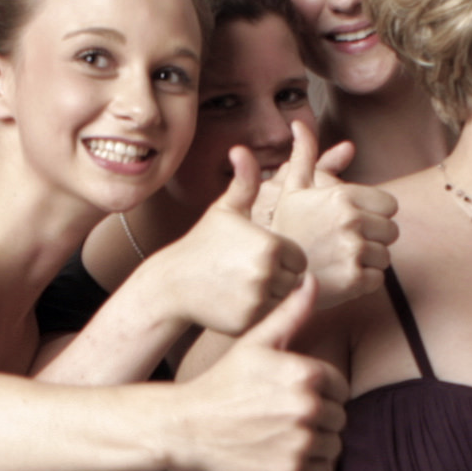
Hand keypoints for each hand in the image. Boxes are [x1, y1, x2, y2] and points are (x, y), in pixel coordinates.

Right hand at [140, 150, 306, 337]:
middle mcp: (268, 273)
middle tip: (252, 273)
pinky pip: (269, 318)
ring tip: (246, 285)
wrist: (172, 282)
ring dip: (273, 296)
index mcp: (270, 244)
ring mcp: (259, 299)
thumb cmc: (203, 243)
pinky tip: (238, 300)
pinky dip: (260, 313)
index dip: (284, 258)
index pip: (298, 258)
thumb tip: (241, 149)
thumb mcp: (225, 211)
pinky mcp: (250, 321)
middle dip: (280, 278)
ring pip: (284, 301)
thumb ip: (244, 181)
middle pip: (295, 281)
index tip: (263, 257)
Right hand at [171, 279, 344, 470]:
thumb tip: (313, 279)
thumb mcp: (255, 343)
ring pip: (333, 445)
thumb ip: (290, 313)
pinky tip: (281, 454)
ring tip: (282, 436)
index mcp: (306, 373)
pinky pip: (322, 470)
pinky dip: (308, 467)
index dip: (319, 392)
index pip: (340, 387)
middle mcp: (308, 407)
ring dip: (315, 443)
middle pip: (339, 417)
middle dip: (318, 419)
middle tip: (282, 419)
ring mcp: (300, 441)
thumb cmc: (222, 382)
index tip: (290, 396)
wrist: (187, 427)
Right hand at [247, 123, 393, 306]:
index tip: (351, 222)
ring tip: (339, 260)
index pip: (390, 206)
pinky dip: (362, 282)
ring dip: (367, 261)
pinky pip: (377, 279)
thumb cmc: (286, 229)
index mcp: (343, 196)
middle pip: (391, 231)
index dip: (373, 215)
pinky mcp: (354, 280)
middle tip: (344, 243)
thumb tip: (299, 123)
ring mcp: (353, 251)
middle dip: (373, 238)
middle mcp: (351, 221)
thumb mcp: (293, 190)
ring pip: (385, 256)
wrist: (270, 274)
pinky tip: (339, 276)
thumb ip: (304, 156)